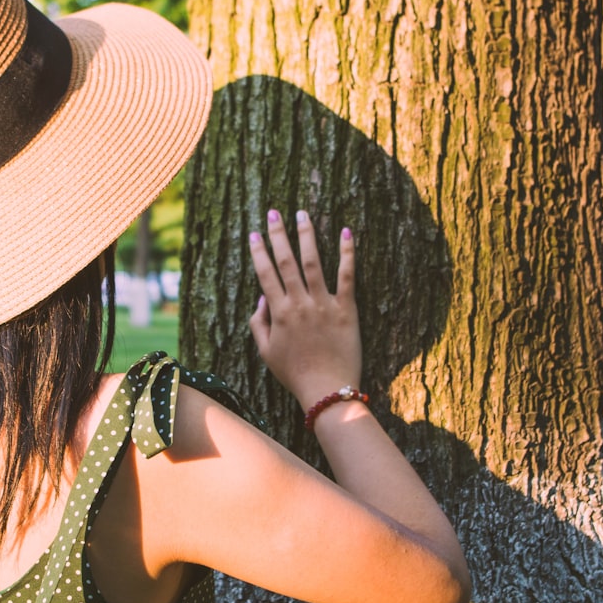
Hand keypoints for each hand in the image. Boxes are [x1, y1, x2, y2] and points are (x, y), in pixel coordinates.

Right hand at [248, 210, 361, 408]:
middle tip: (274, 212)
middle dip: (279, 234)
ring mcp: (324, 304)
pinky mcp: (347, 309)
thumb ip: (258, 324)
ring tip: (302, 214)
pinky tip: (345, 231)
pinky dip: (347, 253)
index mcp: (279, 313)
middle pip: (287, 261)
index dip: (259, 252)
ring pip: (313, 262)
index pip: (266, 274)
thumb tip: (261, 299)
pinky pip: (347, 276)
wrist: (327, 390)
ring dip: (307, 235)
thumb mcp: (266, 352)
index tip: (255, 233)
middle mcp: (299, 304)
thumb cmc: (295, 374)